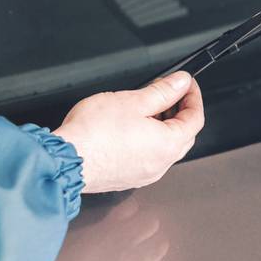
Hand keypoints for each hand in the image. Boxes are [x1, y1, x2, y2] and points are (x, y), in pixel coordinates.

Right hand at [53, 72, 203, 192]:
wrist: (65, 160)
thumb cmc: (93, 134)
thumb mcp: (133, 100)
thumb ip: (162, 91)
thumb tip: (180, 83)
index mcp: (168, 144)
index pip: (196, 118)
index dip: (193, 96)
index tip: (186, 84)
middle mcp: (161, 163)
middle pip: (184, 134)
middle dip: (180, 111)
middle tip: (170, 93)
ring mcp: (145, 174)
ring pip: (166, 147)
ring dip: (164, 126)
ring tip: (148, 107)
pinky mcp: (129, 177)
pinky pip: (149, 157)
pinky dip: (149, 141)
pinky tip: (133, 128)